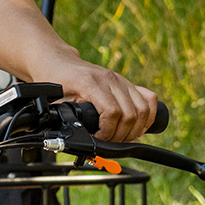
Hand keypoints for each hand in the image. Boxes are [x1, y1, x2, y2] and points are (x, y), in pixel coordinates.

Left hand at [29, 57, 156, 141]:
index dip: (108, 132)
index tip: (99, 139)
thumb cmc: (56, 80)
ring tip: (123, 138)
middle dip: (122, 135)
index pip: (112, 112)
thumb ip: (62, 117)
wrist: (60, 61)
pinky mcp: (128, 83)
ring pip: (143, 109)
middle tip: (110, 142)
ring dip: (136, 129)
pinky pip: (150, 99)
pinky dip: (148, 116)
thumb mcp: (54, 100)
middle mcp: (110, 79)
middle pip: (130, 114)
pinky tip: (138, 126)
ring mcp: (122, 80)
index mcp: (91, 83)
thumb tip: (69, 138)